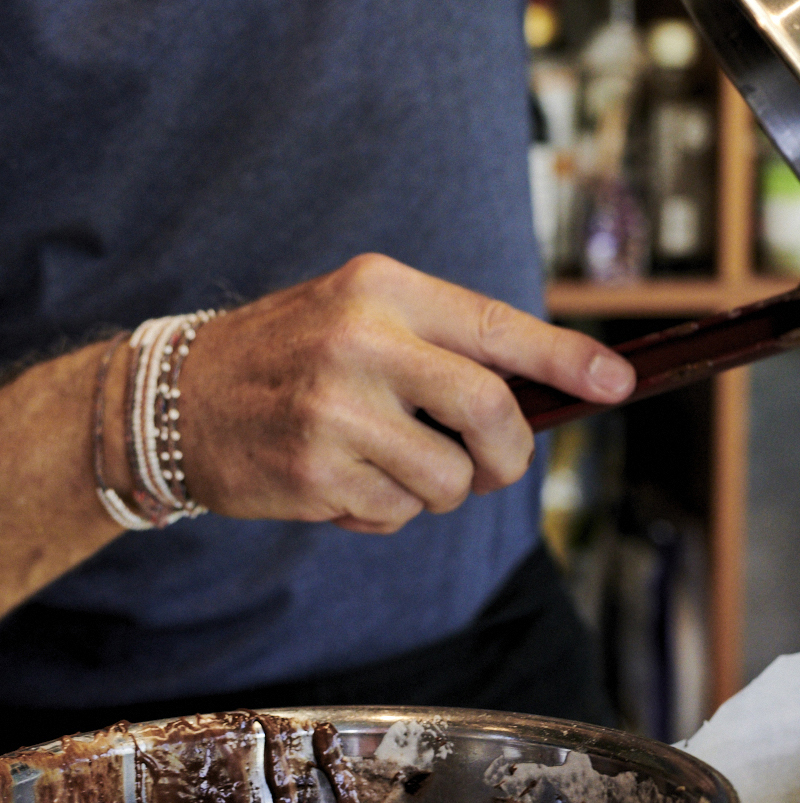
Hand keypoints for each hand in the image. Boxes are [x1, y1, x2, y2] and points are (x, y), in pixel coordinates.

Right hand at [172, 254, 633, 533]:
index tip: (618, 383)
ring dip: (439, 490)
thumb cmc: (297, 357)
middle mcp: (361, 340)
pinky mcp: (315, 470)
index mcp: (384, 289)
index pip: (497, 327)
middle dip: (509, 454)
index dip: (567, 360)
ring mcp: (335, 408)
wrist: (178, 397)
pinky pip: (399, 513)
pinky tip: (346, 482)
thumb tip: (553, 394)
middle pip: (491, 410)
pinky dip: (388, 512)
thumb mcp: (365, 317)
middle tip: (496, 466)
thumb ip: (447, 347)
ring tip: (390, 465)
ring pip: (450, 478)